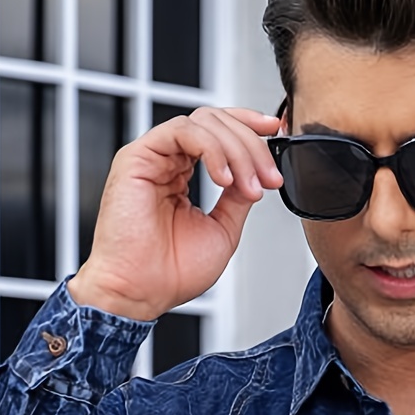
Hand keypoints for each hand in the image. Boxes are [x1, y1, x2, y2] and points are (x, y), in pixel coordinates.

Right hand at [67, 106, 283, 320]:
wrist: (141, 292)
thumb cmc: (172, 272)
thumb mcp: (223, 229)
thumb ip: (238, 197)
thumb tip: (257, 173)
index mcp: (182, 175)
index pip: (217, 132)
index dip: (249, 126)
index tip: (277, 132)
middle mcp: (167, 161)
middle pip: (216, 122)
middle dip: (252, 145)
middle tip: (269, 178)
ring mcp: (152, 157)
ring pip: (204, 122)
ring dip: (237, 150)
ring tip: (249, 187)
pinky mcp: (138, 157)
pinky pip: (183, 131)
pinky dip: (212, 149)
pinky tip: (224, 179)